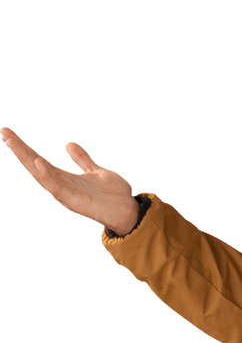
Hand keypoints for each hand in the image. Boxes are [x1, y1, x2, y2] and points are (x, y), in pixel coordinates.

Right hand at [2, 127, 139, 234]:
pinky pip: (56, 188)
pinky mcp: (74, 201)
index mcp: (64, 178)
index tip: (9, 133)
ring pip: (40, 174)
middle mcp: (61, 185)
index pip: (39, 160)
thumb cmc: (112, 194)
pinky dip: (46, 176)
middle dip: (19, 149)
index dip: (25, 148)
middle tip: (5, 132)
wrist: (128, 210)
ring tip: (13, 142)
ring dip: (26, 158)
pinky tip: (38, 163)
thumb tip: (68, 143)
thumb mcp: (95, 171)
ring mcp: (65, 193)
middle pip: (35, 165)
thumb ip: (82, 159)